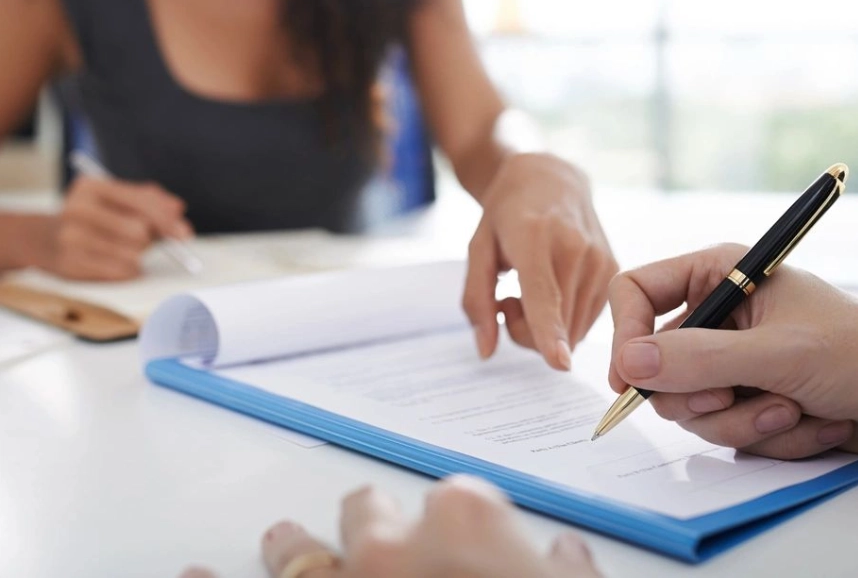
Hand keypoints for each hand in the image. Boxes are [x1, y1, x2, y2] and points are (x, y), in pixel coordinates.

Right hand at [32, 176, 192, 279]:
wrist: (45, 239)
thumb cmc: (94, 217)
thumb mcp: (118, 199)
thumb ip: (151, 200)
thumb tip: (177, 209)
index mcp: (90, 186)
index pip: (141, 203)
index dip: (167, 220)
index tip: (184, 233)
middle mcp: (76, 209)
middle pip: (139, 231)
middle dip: (150, 238)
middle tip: (147, 240)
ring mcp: (70, 238)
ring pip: (132, 254)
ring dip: (138, 255)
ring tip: (122, 248)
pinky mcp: (70, 265)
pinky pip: (121, 272)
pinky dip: (128, 270)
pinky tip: (114, 261)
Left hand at [178, 476, 601, 577]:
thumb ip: (567, 575)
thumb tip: (563, 558)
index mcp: (465, 524)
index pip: (459, 502)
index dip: (467, 530)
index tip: (471, 555)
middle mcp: (389, 546)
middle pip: (369, 512)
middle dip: (375, 523)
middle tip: (378, 544)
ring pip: (299, 550)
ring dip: (291, 546)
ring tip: (281, 542)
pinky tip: (190, 576)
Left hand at [463, 153, 617, 369]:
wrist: (551, 179)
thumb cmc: (507, 214)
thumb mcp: (477, 249)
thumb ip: (477, 300)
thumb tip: (486, 351)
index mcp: (535, 238)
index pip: (543, 295)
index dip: (549, 332)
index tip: (560, 363)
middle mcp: (577, 249)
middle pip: (554, 327)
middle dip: (524, 331)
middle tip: (509, 299)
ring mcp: (601, 260)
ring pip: (573, 333)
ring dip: (546, 328)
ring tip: (532, 289)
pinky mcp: (615, 271)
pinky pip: (586, 322)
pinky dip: (565, 319)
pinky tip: (554, 289)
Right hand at [609, 243, 857, 458]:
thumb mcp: (779, 353)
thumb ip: (702, 358)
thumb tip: (629, 364)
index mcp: (719, 275)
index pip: (636, 291)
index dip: (625, 331)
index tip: (629, 377)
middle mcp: (716, 315)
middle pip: (656, 359)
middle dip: (700, 391)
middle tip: (732, 396)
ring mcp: (727, 360)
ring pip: (687, 403)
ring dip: (741, 419)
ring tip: (791, 409)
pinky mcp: (742, 397)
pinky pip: (720, 427)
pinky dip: (763, 434)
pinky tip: (805, 421)